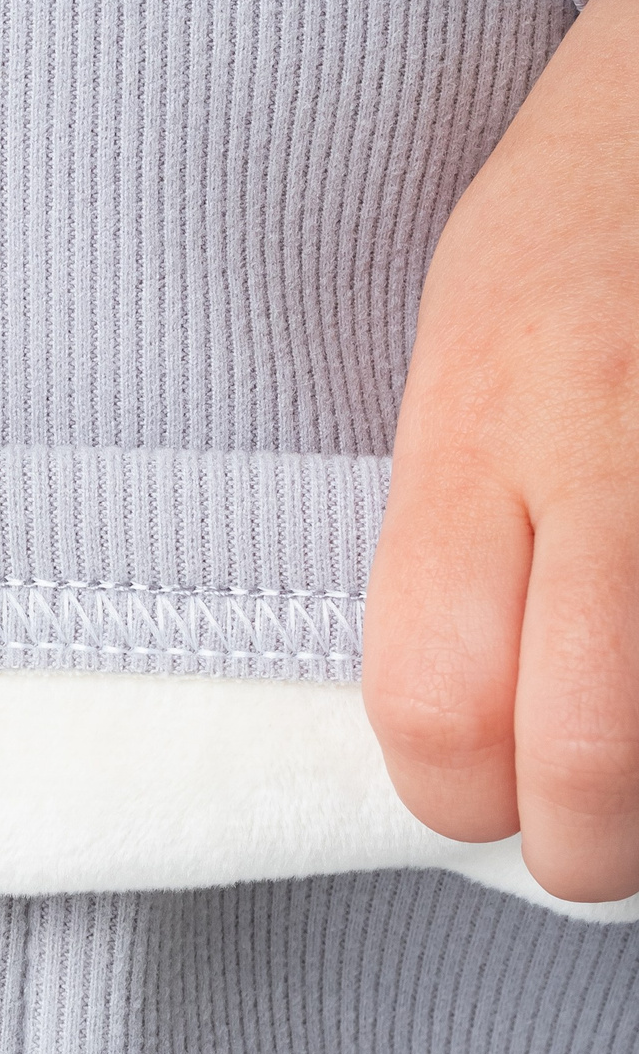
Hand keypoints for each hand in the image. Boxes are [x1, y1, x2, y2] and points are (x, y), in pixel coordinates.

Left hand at [363, 0, 638, 899]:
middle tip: (592, 837)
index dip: (450, 794)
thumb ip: (454, 523)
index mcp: (483, 411)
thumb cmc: (588, 205)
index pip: (434, 700)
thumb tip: (462, 722)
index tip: (473, 795)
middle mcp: (619, 443)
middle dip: (591, 847)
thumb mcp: (465, 342)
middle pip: (596, 769)